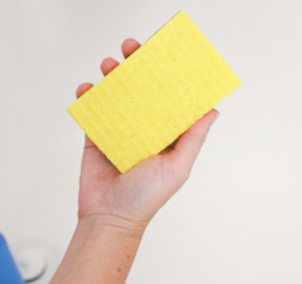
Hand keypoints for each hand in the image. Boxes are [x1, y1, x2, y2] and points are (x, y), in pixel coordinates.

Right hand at [75, 38, 218, 229]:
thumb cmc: (146, 197)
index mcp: (167, 135)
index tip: (166, 54)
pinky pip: (93, 111)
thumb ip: (192, 139)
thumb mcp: (177, 167)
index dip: (168, 76)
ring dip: (113, 76)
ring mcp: (120, 131)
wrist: (109, 216)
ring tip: (109, 65)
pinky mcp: (97, 137)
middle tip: (132, 48)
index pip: (170, 98)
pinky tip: (88, 88)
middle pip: (143, 90)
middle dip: (138, 67)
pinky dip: (89, 96)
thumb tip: (212, 111)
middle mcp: (145, 129)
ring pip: (117, 95)